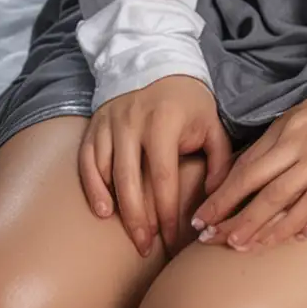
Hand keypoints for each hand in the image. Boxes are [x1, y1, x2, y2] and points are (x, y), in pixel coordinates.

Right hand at [79, 73, 232, 257]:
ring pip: (106, 174)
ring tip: (129, 235)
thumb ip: (219, 159)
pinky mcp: (96, 124)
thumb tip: (213, 197)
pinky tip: (102, 210)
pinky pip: (87, 161)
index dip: (167, 213)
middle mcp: (133, 123)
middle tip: (147, 248)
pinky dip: (92, 187)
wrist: (157, 59)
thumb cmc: (188, 100)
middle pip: (131, 183)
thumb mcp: (211, 123)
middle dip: (139, 220)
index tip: (173, 238)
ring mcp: (111, 123)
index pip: (164, 178)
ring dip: (116, 209)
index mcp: (164, 122)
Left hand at [189, 83, 306, 251]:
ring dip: (274, 230)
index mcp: (297, 127)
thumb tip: (243, 168)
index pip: (251, 169)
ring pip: (303, 204)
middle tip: (216, 242)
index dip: (224, 197)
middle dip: (239, 221)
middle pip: (271, 192)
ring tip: (249, 248)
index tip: (201, 220)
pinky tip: (306, 237)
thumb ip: (277, 137)